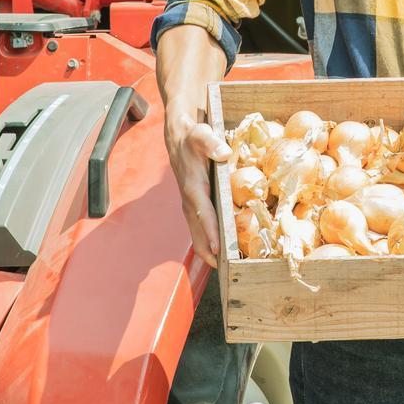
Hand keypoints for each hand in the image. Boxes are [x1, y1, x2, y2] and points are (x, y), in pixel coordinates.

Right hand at [163, 105, 232, 268]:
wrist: (178, 134)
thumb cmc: (192, 135)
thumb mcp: (201, 134)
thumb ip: (211, 143)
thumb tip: (224, 153)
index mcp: (193, 186)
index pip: (203, 213)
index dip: (210, 232)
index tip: (218, 250)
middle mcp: (190, 199)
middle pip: (198, 231)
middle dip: (209, 251)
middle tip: (225, 269)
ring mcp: (191, 203)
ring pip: (198, 232)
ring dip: (208, 250)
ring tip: (224, 266)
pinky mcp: (194, 203)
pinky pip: (201, 226)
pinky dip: (208, 239)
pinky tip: (220, 249)